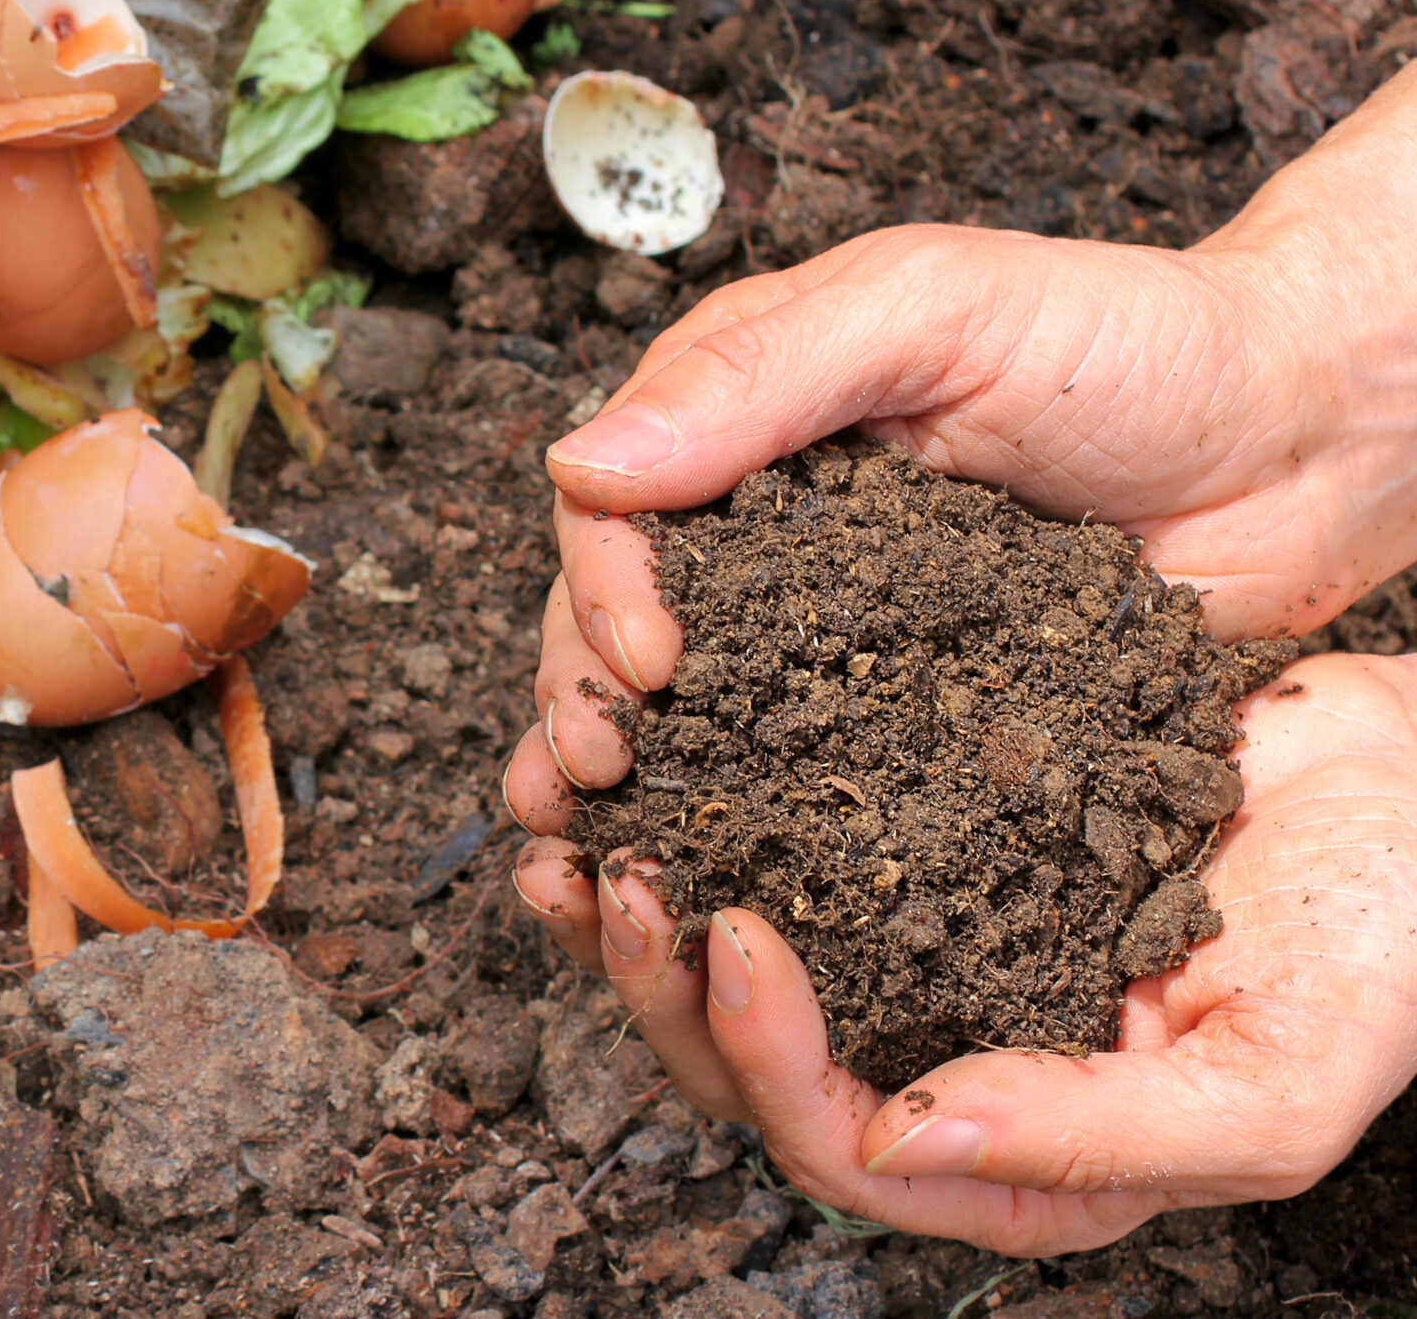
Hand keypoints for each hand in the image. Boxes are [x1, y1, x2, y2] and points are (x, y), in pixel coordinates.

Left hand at [510, 652, 1416, 1255]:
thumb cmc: (1382, 947)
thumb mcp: (1272, 1077)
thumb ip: (1097, 1137)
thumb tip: (901, 1136)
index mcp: (1022, 1158)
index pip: (842, 1145)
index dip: (764, 1056)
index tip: (728, 930)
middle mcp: (949, 1061)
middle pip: (752, 1066)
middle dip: (659, 980)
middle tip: (612, 871)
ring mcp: (922, 950)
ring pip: (735, 961)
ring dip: (641, 903)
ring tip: (574, 820)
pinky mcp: (909, 841)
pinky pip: (774, 840)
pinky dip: (699, 804)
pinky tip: (647, 751)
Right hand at [516, 59, 1416, 805]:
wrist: (1308, 438)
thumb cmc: (1133, 340)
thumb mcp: (935, 310)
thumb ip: (763, 374)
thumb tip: (581, 464)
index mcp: (746, 414)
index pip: (614, 504)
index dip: (599, 587)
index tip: (645, 662)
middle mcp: (768, 526)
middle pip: (622, 617)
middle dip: (585, 697)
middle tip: (595, 776)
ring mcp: (835, 627)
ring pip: (696, 708)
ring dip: (636, 779)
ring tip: (606, 854)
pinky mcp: (909, 714)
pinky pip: (813, 772)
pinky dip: (751, 825)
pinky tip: (715, 882)